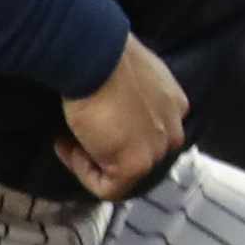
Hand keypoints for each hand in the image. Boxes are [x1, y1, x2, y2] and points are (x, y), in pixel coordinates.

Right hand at [57, 36, 186, 200]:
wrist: (97, 56)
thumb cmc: (106, 58)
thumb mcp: (129, 77)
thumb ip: (132, 97)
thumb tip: (115, 106)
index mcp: (175, 105)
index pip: (151, 133)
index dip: (119, 133)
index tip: (94, 122)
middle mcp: (174, 129)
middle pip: (139, 155)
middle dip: (107, 151)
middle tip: (79, 137)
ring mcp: (157, 149)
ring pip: (124, 174)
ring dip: (92, 161)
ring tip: (70, 140)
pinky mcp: (136, 165)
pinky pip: (109, 187)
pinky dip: (84, 174)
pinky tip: (68, 147)